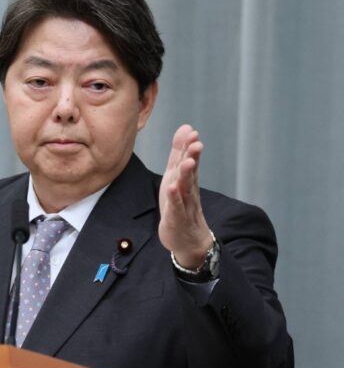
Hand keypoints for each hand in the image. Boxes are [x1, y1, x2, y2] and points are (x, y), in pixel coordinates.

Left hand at [158, 124, 212, 268]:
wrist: (187, 239)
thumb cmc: (180, 204)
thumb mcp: (176, 176)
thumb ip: (179, 154)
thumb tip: (185, 128)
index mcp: (186, 180)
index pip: (189, 161)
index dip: (189, 147)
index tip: (191, 132)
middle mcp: (188, 191)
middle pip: (190, 172)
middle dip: (192, 157)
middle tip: (195, 142)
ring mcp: (184, 205)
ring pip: (186, 188)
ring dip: (187, 175)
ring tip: (187, 162)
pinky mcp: (177, 219)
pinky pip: (176, 207)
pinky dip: (174, 198)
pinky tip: (172, 188)